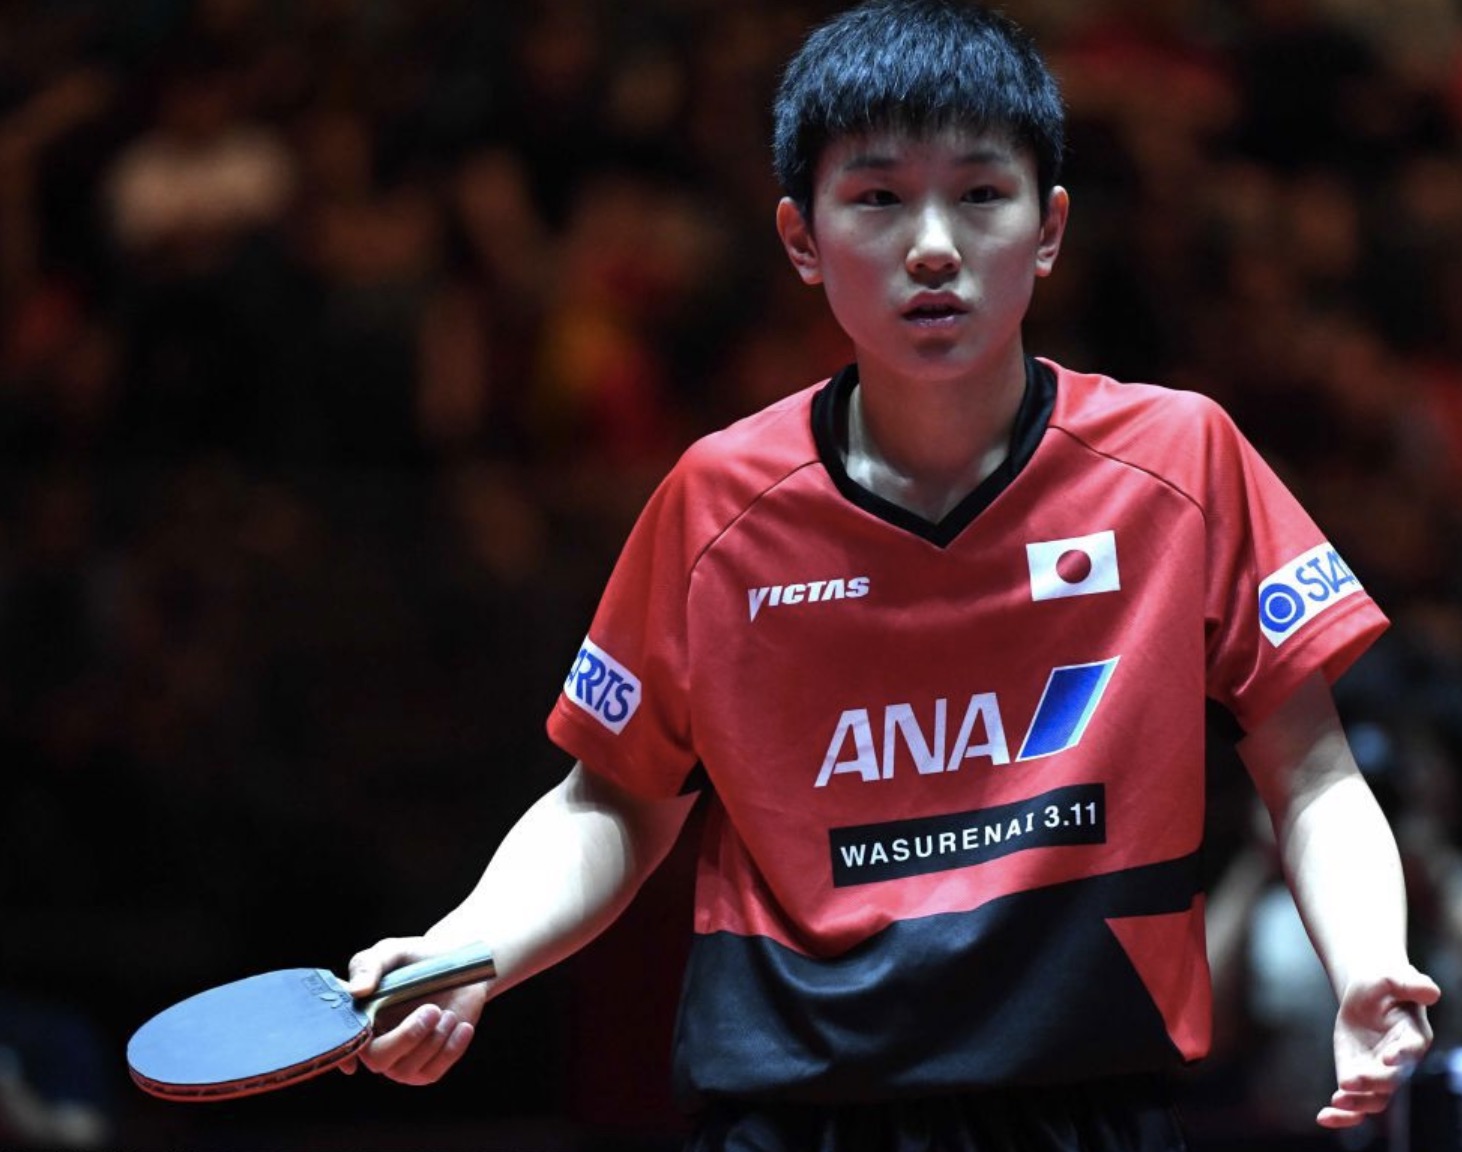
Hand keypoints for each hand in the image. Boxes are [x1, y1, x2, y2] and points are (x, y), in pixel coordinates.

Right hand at [338, 936, 488, 1085]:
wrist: (456, 965)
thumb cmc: (416, 959)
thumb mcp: (391, 952)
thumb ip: (369, 965)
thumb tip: (357, 991)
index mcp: (358, 1020)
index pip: (343, 1044)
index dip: (346, 1053)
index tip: (364, 1045)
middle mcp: (374, 1045)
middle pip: (378, 1060)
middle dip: (407, 1037)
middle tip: (432, 1009)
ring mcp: (400, 1061)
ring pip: (407, 1069)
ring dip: (433, 1039)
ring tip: (447, 1012)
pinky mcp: (426, 1068)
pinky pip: (433, 1071)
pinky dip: (451, 1049)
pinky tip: (461, 1025)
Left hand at [1318, 965, 1440, 1128]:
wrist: (1367, 995)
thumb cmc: (1382, 985)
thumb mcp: (1390, 978)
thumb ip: (1409, 984)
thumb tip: (1432, 991)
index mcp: (1413, 1036)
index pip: (1411, 1050)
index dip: (1402, 1055)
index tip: (1389, 1057)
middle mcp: (1400, 1062)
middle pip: (1391, 1079)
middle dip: (1372, 1081)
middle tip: (1350, 1080)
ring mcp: (1379, 1072)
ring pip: (1375, 1099)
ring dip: (1357, 1105)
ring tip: (1337, 1102)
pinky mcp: (1358, 1076)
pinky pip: (1355, 1103)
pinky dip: (1341, 1114)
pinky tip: (1324, 1117)